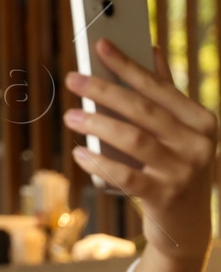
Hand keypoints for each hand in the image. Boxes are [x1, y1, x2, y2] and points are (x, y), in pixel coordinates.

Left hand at [65, 40, 216, 260]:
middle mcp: (197, 143)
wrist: (187, 226)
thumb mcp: (180, 132)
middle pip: (143, 110)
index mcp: (201, 121)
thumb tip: (153, 49)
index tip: (101, 46)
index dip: (127, 65)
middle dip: (105, 92)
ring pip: (134, 140)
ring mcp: (183, 170)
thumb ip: (167, 94)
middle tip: (73, 79)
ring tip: (70, 116)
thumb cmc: (176, 169)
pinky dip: (100, 163)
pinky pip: (126, 175)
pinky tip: (79, 154)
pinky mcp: (164, 196)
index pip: (158, 87)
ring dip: (98, 125)